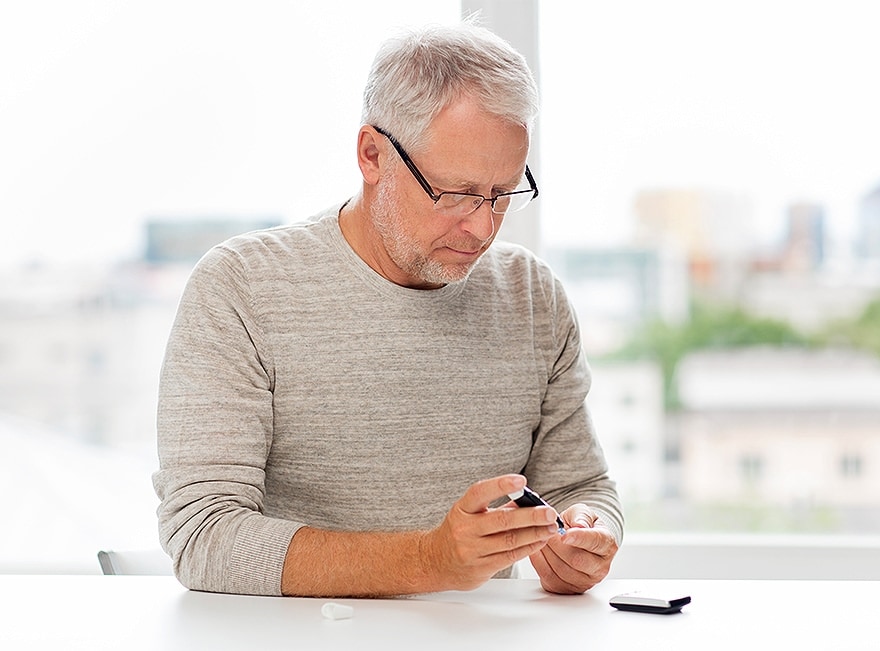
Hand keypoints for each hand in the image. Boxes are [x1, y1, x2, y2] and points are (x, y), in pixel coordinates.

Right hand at [422, 474, 561, 590]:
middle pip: (502, 520)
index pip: (480, 493)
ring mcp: (472, 551)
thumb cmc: (459, 532)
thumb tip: (530, 501)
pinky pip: (510, 557)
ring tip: (551, 527)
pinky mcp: (481, 568)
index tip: (521, 480)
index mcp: (462, 510)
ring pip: (510, 541)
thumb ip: (498, 507)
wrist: (436, 562)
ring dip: (535, 533)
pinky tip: (540, 540)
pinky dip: (529, 547)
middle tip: (549, 512)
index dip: (500, 485)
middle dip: (530, 515)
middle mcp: (465, 529)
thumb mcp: (470, 514)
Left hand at [528, 504, 618, 593]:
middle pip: (576, 560)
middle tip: (546, 531)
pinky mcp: (569, 589)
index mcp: (607, 545)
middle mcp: (600, 566)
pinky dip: (540, 563)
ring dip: (547, 553)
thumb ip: (581, 516)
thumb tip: (580, 525)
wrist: (575, 539)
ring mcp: (586, 581)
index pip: (595, 542)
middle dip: (556, 544)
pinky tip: (538, 551)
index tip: (564, 534)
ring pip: (562, 570)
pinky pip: (551, 579)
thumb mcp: (582, 512)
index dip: (579, 538)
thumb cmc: (580, 525)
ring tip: (541, 539)